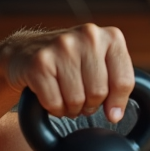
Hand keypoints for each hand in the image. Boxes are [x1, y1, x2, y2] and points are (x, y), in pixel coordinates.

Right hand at [4, 24, 134, 121]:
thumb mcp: (100, 64)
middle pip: (99, 93)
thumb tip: (115, 115)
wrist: (25, 51)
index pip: (124, 82)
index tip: (111, 112)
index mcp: (110, 37)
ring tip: (66, 97)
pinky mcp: (40, 62)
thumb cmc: (69, 62)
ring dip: (71, 108)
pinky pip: (54, 103)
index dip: (117, 103)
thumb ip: (116, 84)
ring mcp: (62, 47)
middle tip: (81, 98)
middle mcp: (88, 36)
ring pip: (77, 100)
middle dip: (90, 104)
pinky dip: (54, 108)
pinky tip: (51, 96)